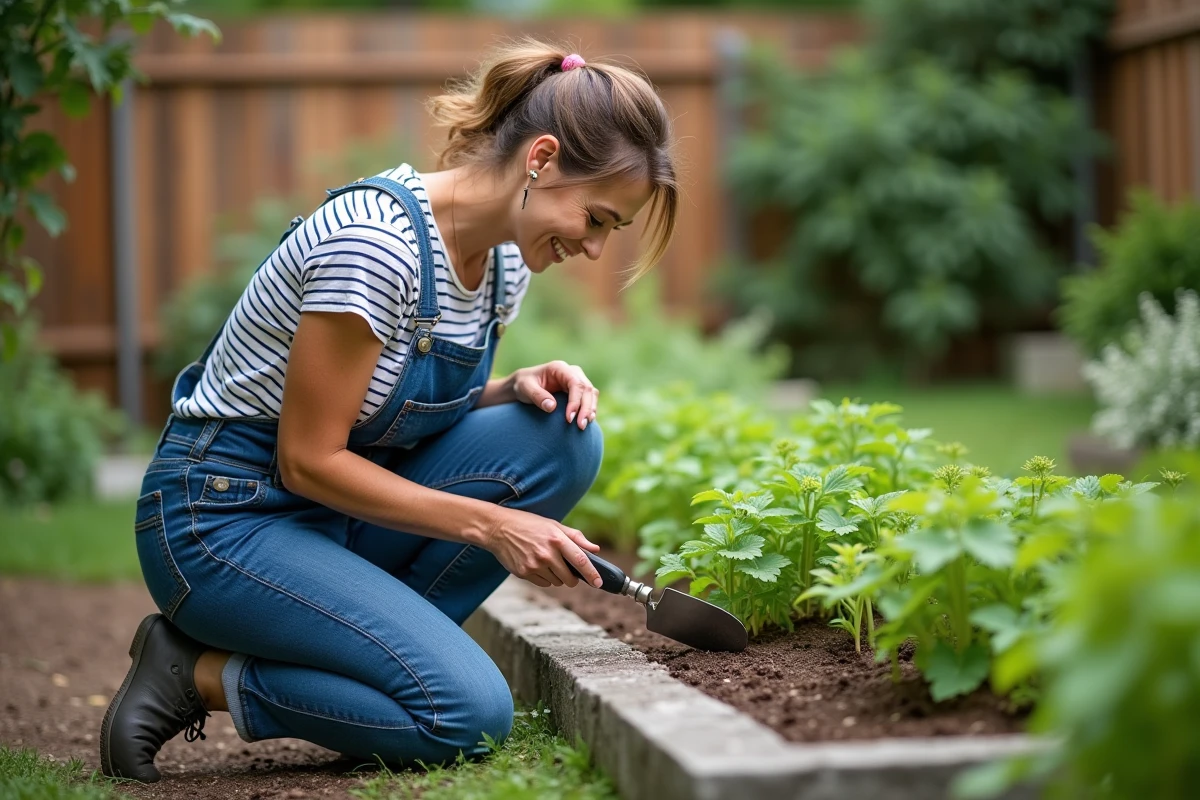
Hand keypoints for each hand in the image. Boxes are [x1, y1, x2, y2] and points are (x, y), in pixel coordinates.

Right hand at [482, 506, 603, 587]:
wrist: (498, 528)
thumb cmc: (528, 524)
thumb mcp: (553, 525)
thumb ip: (576, 537)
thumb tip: (595, 549)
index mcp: (557, 539)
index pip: (580, 560)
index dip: (592, 574)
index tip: (599, 583)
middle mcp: (547, 553)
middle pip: (569, 578)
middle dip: (572, 578)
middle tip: (569, 571)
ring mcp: (534, 565)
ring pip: (556, 582)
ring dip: (557, 577)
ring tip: (546, 561)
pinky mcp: (524, 573)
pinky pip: (543, 584)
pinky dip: (545, 579)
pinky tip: (537, 565)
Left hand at [511, 361, 597, 429]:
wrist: (523, 386)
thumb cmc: (523, 385)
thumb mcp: (525, 388)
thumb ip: (537, 396)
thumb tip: (552, 407)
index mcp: (559, 368)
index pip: (575, 383)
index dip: (575, 401)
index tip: (569, 418)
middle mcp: (571, 372)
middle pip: (587, 389)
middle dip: (586, 408)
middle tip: (580, 426)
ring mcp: (577, 381)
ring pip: (591, 394)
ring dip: (590, 410)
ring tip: (584, 426)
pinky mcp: (578, 391)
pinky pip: (589, 399)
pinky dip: (589, 410)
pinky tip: (586, 422)